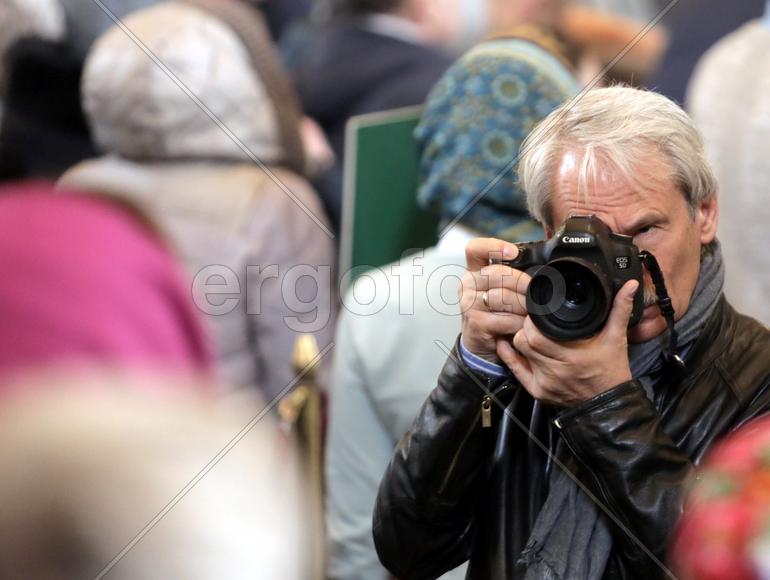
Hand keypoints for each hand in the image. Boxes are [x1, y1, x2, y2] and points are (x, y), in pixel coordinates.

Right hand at [459, 238, 530, 360]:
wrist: (481, 344)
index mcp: (474, 271)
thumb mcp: (499, 289)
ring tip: (531, 312)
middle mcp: (467, 284)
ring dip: (523, 306)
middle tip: (535, 292)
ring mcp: (469, 304)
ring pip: (503, 297)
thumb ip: (511, 276)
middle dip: (522, 283)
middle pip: (496, 273)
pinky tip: (523, 326)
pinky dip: (519, 323)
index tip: (513, 253)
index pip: (475, 249)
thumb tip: (541, 268)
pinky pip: (505, 319)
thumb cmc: (495, 313)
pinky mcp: (476, 323)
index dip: (494, 246)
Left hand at [496, 280, 638, 406]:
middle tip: (532, 322)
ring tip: (527, 333)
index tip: (538, 314)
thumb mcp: (617, 338)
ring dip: (520, 341)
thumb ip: (620, 309)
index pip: (536, 333)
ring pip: (519, 353)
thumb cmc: (612, 370)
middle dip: (525, 328)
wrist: (610, 404)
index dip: (533, 321)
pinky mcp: (539, 392)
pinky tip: (507, 346)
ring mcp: (545, 382)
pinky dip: (510, 357)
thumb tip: (631, 285)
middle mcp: (555, 369)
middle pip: (524, 341)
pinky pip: (516, 371)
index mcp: (571, 354)